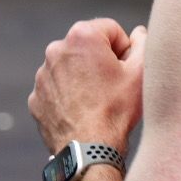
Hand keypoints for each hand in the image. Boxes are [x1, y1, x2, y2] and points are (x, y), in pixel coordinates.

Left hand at [30, 18, 146, 154]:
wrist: (89, 150)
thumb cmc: (116, 109)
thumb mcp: (141, 72)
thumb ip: (144, 43)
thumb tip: (139, 34)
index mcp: (82, 36)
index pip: (111, 30)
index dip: (124, 49)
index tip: (125, 70)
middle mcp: (56, 49)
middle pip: (88, 46)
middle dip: (101, 61)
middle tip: (113, 86)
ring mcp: (43, 74)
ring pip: (71, 67)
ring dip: (84, 77)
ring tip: (97, 101)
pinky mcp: (36, 96)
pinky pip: (57, 88)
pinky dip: (69, 95)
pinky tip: (82, 111)